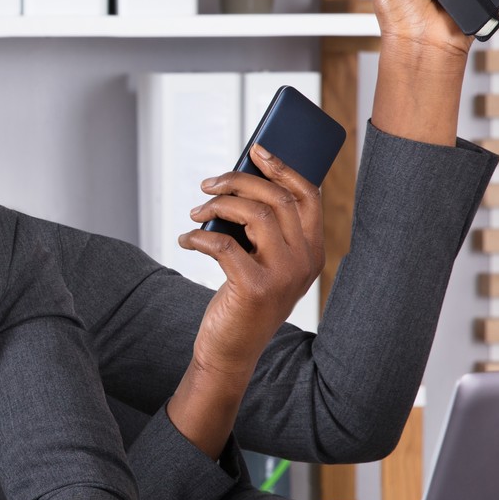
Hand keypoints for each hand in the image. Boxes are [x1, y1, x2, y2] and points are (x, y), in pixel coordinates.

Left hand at [166, 147, 323, 457]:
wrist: (231, 350)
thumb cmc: (244, 298)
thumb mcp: (261, 260)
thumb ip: (260, 228)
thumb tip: (237, 182)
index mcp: (313, 251)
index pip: (307, 195)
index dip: (282, 167)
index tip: (256, 149)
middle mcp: (306, 261)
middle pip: (277, 198)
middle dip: (238, 181)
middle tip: (208, 184)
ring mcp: (284, 275)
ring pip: (254, 214)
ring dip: (218, 205)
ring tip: (195, 213)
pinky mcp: (255, 289)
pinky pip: (224, 245)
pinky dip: (199, 237)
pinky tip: (185, 239)